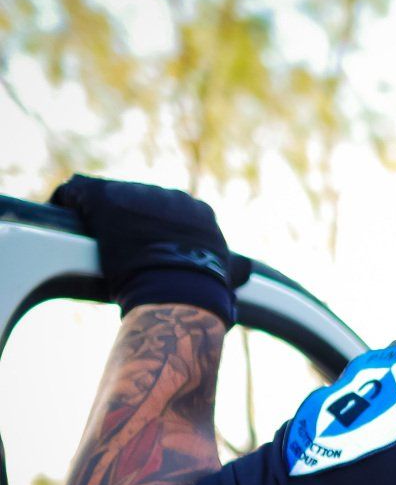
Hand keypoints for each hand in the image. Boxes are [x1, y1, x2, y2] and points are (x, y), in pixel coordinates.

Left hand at [50, 175, 249, 325]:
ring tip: (81, 233)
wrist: (181, 292)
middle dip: (125, 219)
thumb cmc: (205, 295)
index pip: (169, 209)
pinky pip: (76, 190)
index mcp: (200, 213)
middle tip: (111, 246)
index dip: (152, 226)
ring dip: (96, 213)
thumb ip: (231, 269)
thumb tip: (245, 273)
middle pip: (139, 199)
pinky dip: (67, 200)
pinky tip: (60, 213)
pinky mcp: (105, 201)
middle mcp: (171, 198)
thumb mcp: (227, 276)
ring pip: (109, 195)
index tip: (140, 245)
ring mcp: (138, 196)